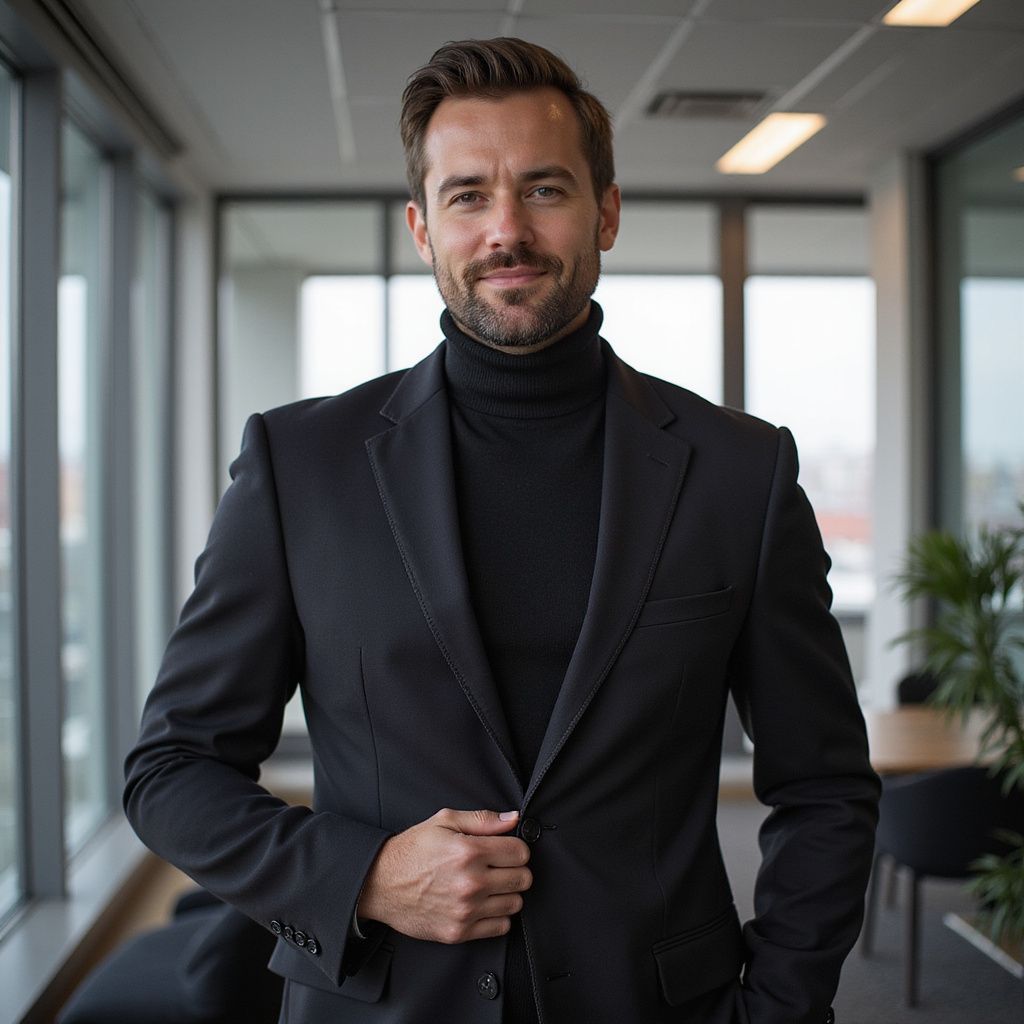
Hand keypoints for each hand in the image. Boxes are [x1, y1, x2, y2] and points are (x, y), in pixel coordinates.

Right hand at [357, 808, 531, 943]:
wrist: (380, 884)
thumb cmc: (412, 850)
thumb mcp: (444, 821)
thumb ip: (482, 819)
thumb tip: (513, 818)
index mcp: (469, 851)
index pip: (520, 852)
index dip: (516, 848)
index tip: (506, 849)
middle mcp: (471, 882)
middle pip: (523, 879)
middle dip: (515, 869)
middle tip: (499, 866)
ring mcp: (466, 910)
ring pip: (515, 903)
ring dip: (508, 893)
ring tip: (490, 885)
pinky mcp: (459, 931)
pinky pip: (501, 927)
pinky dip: (497, 915)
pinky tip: (483, 903)